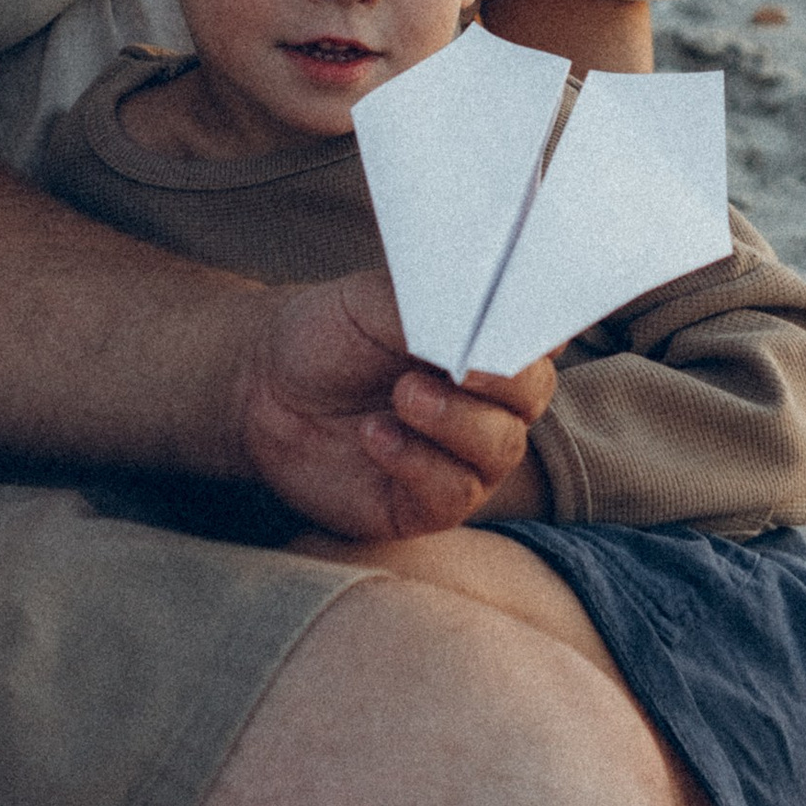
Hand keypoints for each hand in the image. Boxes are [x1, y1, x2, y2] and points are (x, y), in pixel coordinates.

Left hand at [236, 267, 554, 540]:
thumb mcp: (374, 302)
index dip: (540, 334)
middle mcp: (488, 402)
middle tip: (456, 367)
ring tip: (401, 397)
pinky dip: (417, 463)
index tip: (515, 329)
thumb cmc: (329, 336)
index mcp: (486, 343)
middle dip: (499, 381)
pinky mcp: (428, 504)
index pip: (540, 338)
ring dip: (454, 422)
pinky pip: (452, 493)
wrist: (264, 386)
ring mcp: (463, 456)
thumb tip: (478, 316)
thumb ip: (430, 307)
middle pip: (531, 395)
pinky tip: (374, 435)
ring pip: (500, 448)